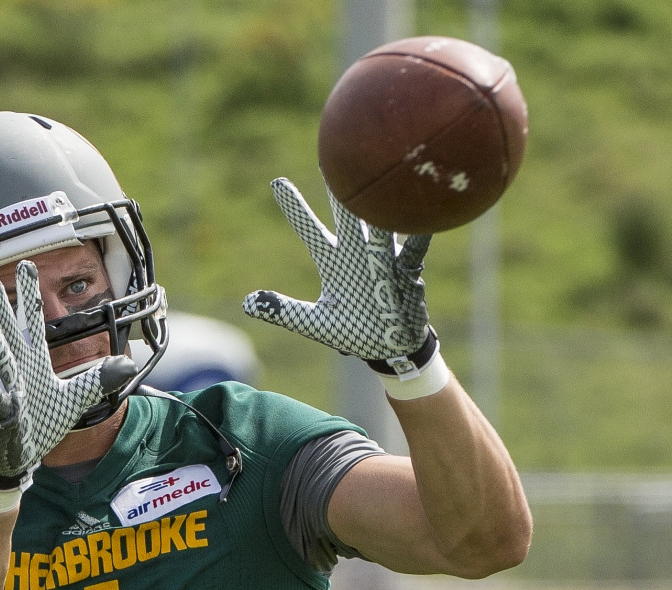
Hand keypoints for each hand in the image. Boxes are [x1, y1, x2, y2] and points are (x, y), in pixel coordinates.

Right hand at [0, 260, 135, 510]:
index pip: (34, 323)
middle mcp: (18, 370)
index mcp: (34, 362)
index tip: (28, 266)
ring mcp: (7, 390)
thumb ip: (99, 378)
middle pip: (11, 333)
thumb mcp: (77, 397)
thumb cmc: (42, 421)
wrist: (20, 453)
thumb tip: (127, 363)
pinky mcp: (2, 415)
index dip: (31, 295)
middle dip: (3, 308)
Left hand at [243, 177, 436, 377]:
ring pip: (378, 230)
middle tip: (330, 160)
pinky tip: (423, 225)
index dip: (296, 209)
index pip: (310, 231)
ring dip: (375, 212)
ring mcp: (383, 261)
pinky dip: (418, 239)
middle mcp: (358, 254)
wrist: (389, 347)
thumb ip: (284, 312)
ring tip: (370, 188)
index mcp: (334, 262)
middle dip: (338, 191)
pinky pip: (413, 253)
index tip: (278, 182)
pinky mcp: (406, 274)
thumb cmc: (354, 331)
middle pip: (346, 217)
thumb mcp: (315, 324)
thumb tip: (248, 302)